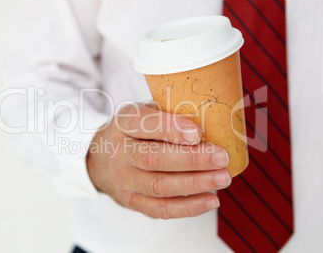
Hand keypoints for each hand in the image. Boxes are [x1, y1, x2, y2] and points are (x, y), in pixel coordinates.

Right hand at [86, 103, 230, 218]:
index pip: (141, 124)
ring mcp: (124, 180)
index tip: (197, 133)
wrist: (100, 160)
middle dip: (191, 160)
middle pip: (153, 159)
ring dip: (194, 184)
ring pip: (159, 186)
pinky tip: (211, 200)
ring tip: (222, 178)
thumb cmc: (133, 132)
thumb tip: (210, 120)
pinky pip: (160, 209)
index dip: (169, 128)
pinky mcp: (132, 201)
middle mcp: (120, 153)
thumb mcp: (143, 113)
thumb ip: (167, 114)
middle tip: (221, 157)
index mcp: (123, 124)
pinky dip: (188, 207)